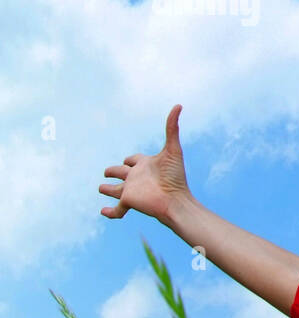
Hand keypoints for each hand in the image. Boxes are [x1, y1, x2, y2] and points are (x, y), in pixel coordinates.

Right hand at [99, 104, 192, 224]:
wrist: (175, 200)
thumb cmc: (175, 177)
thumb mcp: (173, 150)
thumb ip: (172, 127)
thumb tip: (178, 105)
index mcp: (146, 165)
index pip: (134, 159)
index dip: (131, 159)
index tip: (129, 159)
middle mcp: (137, 177)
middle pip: (121, 172)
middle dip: (114, 171)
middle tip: (107, 171)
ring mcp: (132, 190)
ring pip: (115, 190)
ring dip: (108, 189)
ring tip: (101, 187)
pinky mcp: (128, 202)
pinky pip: (117, 210)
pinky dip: (110, 212)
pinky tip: (102, 212)